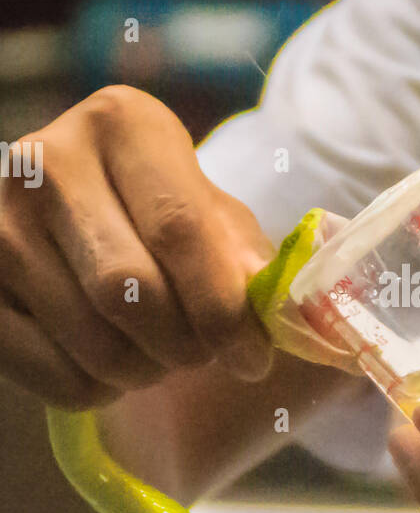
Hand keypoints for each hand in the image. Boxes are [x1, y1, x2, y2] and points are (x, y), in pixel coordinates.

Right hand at [0, 86, 351, 409]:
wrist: (70, 214)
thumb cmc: (156, 211)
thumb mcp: (212, 214)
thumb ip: (246, 256)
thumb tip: (279, 313)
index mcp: (123, 122)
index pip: (179, 229)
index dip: (223, 308)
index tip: (253, 358)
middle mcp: (47, 159)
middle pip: (130, 290)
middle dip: (184, 345)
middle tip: (202, 355)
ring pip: (92, 341)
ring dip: (144, 371)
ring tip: (156, 354)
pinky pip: (53, 375)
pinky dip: (96, 390)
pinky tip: (105, 361)